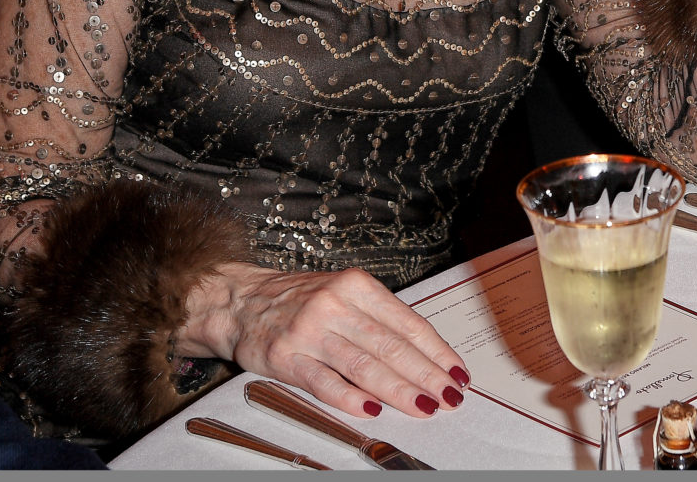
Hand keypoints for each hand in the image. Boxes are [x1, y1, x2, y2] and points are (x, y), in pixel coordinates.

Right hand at [179, 263, 469, 419]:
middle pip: (390, 346)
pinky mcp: (285, 357)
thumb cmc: (298, 299)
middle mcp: (334, 304)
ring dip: (398, 389)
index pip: (407, 323)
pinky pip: (322, 381)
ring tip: (424, 407)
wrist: (238, 300)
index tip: (457, 373)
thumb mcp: (343, 293)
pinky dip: (348, 397)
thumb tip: (426, 355)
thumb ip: (379, 319)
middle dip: (427, 375)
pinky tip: (371, 410)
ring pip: (363, 365)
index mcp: (356, 286)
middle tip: (450, 397)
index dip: (436, 351)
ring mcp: (309, 331)